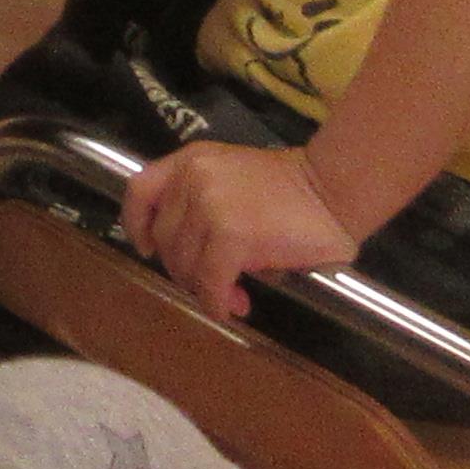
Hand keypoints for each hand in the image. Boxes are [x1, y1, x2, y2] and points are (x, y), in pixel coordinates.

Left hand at [120, 140, 359, 324]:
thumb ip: (201, 203)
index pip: (140, 190)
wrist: (332, 190)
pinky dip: (218, 302)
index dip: (137, 225)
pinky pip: (210, 281)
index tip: (148, 248)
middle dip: (185, 269)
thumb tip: (190, 262)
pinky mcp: (231, 234)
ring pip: (185, 264)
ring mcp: (210, 205)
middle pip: (166, 238)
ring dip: (205, 289)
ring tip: (233, 297)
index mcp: (191, 161)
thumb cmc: (290, 190)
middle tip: (212, 286)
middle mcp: (193, 178)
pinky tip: (234, 307)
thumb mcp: (231, 179)